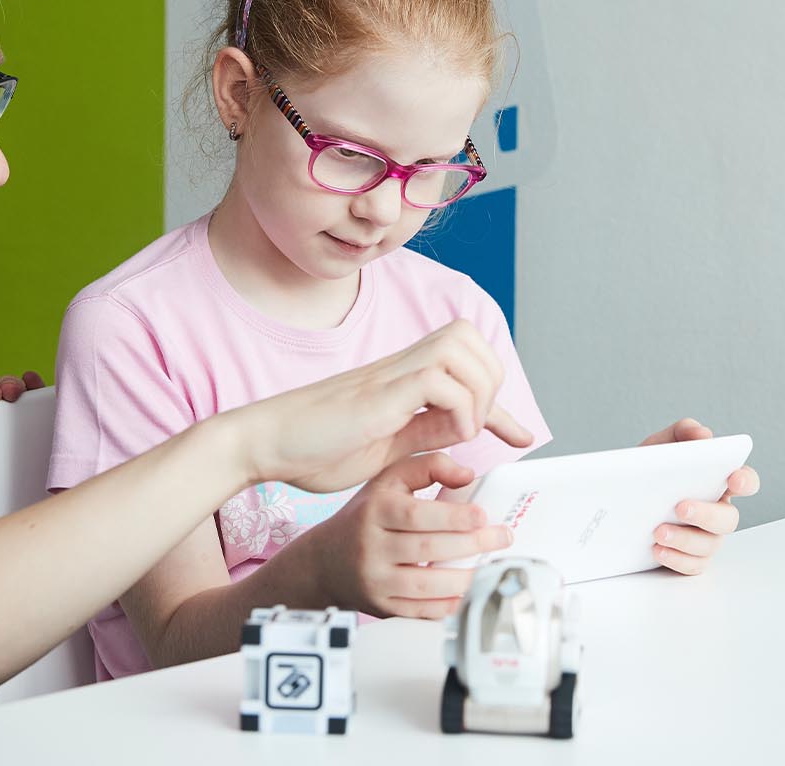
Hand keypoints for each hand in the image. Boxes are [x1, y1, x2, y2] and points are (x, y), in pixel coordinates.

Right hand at [230, 320, 534, 493]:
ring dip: (477, 392)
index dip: (501, 401)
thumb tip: (465, 428)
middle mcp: (398, 365)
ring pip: (461, 347)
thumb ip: (423, 431)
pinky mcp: (379, 391)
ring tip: (458, 432)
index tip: (520, 436)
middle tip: (475, 429)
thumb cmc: (314, 448)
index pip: (466, 363)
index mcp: (400, 377)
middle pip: (469, 338)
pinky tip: (444, 436)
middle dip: (491, 383)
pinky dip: (458, 409)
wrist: (264, 444)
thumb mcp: (386, 445)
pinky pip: (440, 380)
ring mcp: (388, 374)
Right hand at [308, 452, 513, 618]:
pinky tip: (469, 592)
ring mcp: (375, 581)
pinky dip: (449, 605)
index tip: (483, 515)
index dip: (452, 516)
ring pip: (426, 584)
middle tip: (502, 538)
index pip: (415, 515)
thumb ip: (427, 467)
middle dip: (471, 544)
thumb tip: (468, 476)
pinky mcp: (382, 607)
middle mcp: (371, 546)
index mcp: (374, 511)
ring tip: (490, 567)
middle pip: (426, 548)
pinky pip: (421, 611)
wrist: (324, 562)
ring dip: (465, 578)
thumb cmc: (364, 517)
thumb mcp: (387, 480)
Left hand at [641, 418, 760, 574]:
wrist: (616, 497)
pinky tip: (656, 549)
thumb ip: (682, 432)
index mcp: (716, 482)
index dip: (746, 481)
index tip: (733, 479)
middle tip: (680, 507)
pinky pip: (692, 565)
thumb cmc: (647, 470)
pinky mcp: (687, 558)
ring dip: (686, 539)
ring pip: (711, 545)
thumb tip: (703, 434)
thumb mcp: (659, 446)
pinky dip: (676, 559)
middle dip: (706, 514)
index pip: (745, 481)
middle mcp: (716, 511)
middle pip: (728, 519)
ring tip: (657, 531)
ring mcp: (704, 537)